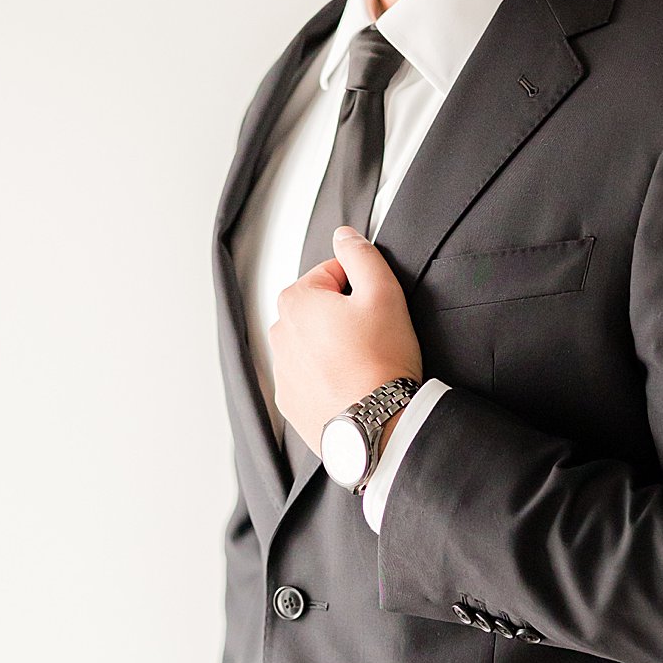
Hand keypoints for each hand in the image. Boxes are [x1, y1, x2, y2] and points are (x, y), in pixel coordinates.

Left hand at [269, 225, 423, 457]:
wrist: (376, 426)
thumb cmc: (381, 363)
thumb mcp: (383, 292)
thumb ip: (361, 255)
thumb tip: (345, 237)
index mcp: (295, 302)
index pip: (332, 275)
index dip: (360, 288)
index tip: (374, 311)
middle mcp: (279, 335)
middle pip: (320, 310)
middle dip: (344, 318)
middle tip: (373, 338)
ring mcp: (282, 371)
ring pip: (315, 344)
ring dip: (335, 348)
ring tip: (365, 365)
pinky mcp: (291, 402)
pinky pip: (311, 378)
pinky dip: (328, 378)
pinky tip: (352, 386)